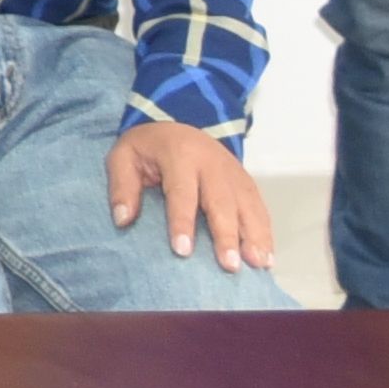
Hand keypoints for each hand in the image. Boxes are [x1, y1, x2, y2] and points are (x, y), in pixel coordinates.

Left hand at [105, 115, 274, 268]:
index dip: (182, 222)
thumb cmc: (149, 148)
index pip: (182, 192)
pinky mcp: (246, 181)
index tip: (182, 251)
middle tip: (228, 265)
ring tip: (256, 264)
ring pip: (247, 205)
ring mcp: (233, 172)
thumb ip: (122, 186)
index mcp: (180, 155)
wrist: (177, 122)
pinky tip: (267, 257)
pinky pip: (258, 207)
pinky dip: (264, 232)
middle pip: (222, 201)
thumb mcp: (124, 156)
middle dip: (226, 235)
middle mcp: (212, 163)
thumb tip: (122, 220)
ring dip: (254, 236)